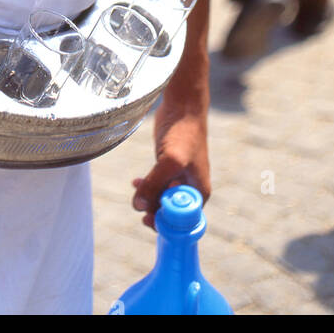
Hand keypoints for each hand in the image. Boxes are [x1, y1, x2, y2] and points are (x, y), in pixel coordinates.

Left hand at [131, 103, 209, 230]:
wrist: (182, 107)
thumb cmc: (184, 134)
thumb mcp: (170, 161)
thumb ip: (155, 185)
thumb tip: (138, 206)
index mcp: (198, 193)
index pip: (183, 222)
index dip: (165, 224)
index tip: (147, 220)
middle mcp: (190, 189)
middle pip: (169, 211)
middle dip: (152, 209)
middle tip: (138, 204)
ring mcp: (178, 178)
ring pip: (160, 198)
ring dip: (147, 197)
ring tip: (136, 188)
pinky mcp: (168, 168)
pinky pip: (155, 184)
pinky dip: (145, 185)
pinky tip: (135, 181)